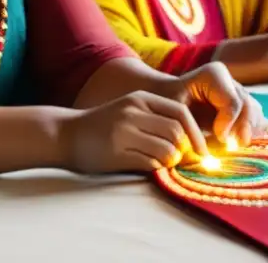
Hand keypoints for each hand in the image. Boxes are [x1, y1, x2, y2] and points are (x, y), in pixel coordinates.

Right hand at [60, 90, 208, 173]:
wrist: (65, 134)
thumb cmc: (104, 125)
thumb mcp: (130, 110)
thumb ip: (156, 118)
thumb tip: (192, 141)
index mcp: (140, 98)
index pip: (181, 112)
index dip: (196, 133)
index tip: (201, 150)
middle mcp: (133, 111)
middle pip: (177, 132)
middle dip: (185, 150)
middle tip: (181, 160)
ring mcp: (124, 131)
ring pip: (167, 149)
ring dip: (171, 161)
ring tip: (163, 162)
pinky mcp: (116, 152)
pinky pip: (150, 163)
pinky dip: (156, 168)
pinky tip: (148, 166)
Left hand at [172, 61, 267, 146]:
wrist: (169, 99)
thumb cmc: (168, 104)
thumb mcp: (176, 110)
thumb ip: (194, 122)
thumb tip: (219, 141)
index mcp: (215, 74)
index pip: (234, 102)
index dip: (228, 123)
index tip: (218, 138)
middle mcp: (231, 80)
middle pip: (249, 107)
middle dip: (241, 129)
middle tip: (228, 146)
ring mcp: (239, 92)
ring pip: (256, 112)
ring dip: (248, 132)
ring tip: (233, 145)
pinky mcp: (244, 105)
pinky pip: (258, 118)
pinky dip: (253, 132)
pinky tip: (239, 141)